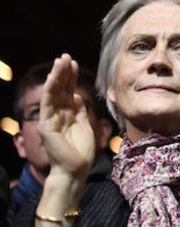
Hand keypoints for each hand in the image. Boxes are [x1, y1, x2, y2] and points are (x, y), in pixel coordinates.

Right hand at [39, 54, 95, 180]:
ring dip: (57, 76)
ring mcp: (50, 119)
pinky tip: (54, 77)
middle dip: (63, 73)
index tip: (74, 64)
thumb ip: (80, 111)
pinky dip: (51, 90)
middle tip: (66, 56)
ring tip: (61, 61)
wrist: (75, 170)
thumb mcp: (85, 126)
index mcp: (66, 115)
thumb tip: (76, 96)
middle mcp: (56, 115)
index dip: (70, 78)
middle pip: (60, 90)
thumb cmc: (82, 151)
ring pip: (53, 93)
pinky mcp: (47, 125)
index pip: (67, 92)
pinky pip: (48, 104)